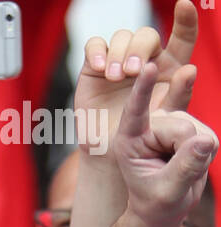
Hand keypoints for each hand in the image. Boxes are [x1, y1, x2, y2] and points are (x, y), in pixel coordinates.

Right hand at [74, 0, 198, 157]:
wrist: (110, 153)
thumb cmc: (142, 137)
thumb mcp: (164, 119)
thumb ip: (179, 95)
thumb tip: (189, 70)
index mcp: (169, 67)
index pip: (182, 37)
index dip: (185, 19)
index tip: (184, 5)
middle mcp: (145, 58)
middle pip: (146, 36)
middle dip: (139, 49)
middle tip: (132, 72)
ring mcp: (120, 59)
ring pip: (122, 37)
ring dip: (119, 53)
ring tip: (115, 77)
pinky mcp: (95, 66)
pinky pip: (95, 45)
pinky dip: (97, 51)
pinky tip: (99, 68)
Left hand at [114, 64, 217, 226]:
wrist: (164, 206)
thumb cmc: (156, 203)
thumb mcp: (167, 193)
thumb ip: (185, 168)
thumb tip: (205, 140)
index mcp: (130, 138)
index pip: (137, 111)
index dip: (144, 89)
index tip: (148, 67)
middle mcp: (149, 124)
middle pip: (182, 126)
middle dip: (186, 153)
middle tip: (174, 176)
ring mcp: (170, 121)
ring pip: (198, 129)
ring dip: (197, 155)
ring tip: (180, 171)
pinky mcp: (189, 123)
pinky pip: (209, 134)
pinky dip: (207, 152)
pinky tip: (192, 161)